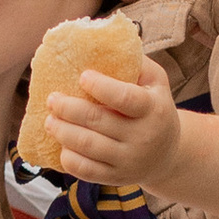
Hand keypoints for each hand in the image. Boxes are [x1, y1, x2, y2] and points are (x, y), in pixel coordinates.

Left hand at [46, 62, 184, 192]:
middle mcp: (143, 137)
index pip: (125, 98)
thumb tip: (103, 41)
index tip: (82, 76)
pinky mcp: (117, 177)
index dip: (101, 87)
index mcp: (153, 109)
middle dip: (69, 109)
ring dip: (63, 132)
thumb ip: (135, 62)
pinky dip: (69, 158)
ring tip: (49, 121)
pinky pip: (87, 171)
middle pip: (98, 122)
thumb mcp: (156, 82)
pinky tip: (61, 145)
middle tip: (52, 99)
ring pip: (88, 146)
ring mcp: (129, 160)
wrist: (168, 154)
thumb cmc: (154, 107)